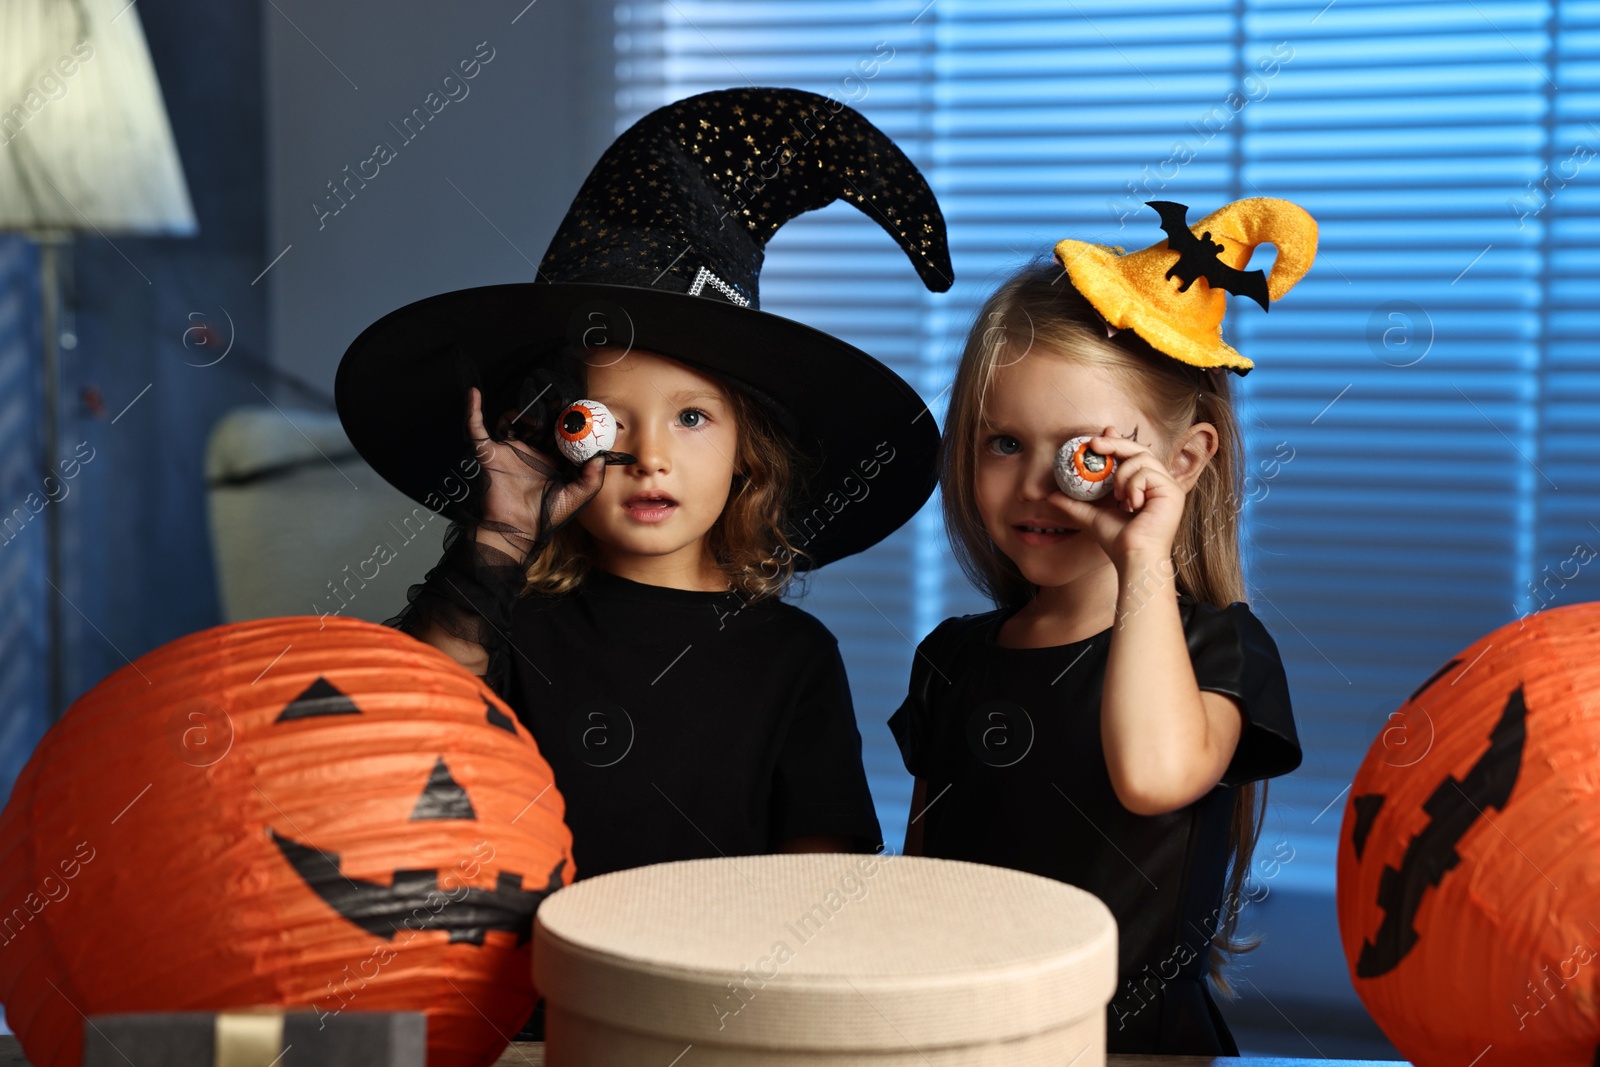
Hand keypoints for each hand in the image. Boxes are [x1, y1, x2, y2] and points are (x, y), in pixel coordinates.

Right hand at [465, 386, 604, 538]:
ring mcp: (508, 451)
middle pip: (536, 423)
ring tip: (533, 415)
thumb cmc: (545, 516)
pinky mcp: (488, 453)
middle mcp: (529, 452)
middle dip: (546, 410)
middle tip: (556, 399)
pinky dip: (473, 411)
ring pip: (511, 421)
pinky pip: (476, 429)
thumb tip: (600, 456)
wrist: (516, 528)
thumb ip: (592, 478)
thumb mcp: (576, 497)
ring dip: (520, 412)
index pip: (558, 434)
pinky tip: (474, 395)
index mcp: (549, 460)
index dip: (566, 421)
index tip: (576, 408)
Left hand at [1043, 426, 1184, 567]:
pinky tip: (1132, 503)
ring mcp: (1168, 486)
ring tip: (1117, 495)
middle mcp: (1158, 483)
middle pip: (1139, 450)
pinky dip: (1134, 484)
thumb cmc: (1118, 541)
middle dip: (1115, 444)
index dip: (1117, 442)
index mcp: (1144, 486)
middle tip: (1093, 444)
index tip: (1098, 438)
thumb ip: (1074, 504)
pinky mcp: (1173, 491)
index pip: (1132, 456)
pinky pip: (1147, 472)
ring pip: (1142, 458)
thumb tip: (1049, 496)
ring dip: (1123, 473)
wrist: (1133, 557)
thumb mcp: (1091, 516)